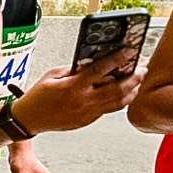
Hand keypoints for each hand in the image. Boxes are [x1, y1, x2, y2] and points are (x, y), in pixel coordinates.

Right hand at [13, 54, 144, 134]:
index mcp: (73, 87)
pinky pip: (108, 109)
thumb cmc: (38, 96)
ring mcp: (87, 113)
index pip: (101, 70)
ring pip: (118, 103)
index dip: (118, 59)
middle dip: (134, 77)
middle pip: (118, 89)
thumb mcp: (53, 75)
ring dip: (132, 90)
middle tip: (142, 68)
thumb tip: (93, 62)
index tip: (129, 51)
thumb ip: (74, 69)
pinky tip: (123, 92)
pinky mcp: (88, 121)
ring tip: (138, 80)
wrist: (30, 120)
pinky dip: (119, 100)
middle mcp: (83, 101)